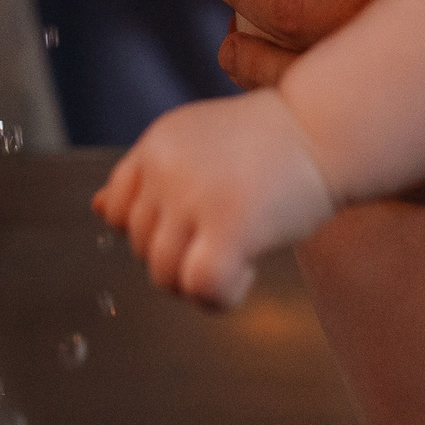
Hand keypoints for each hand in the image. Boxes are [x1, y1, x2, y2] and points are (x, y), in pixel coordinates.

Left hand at [92, 91, 335, 308]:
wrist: (325, 127)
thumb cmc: (270, 141)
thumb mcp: (197, 144)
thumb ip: (151, 176)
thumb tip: (99, 209)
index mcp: (155, 145)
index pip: (115, 211)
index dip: (151, 230)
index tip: (190, 226)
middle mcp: (165, 169)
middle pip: (141, 249)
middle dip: (179, 258)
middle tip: (226, 241)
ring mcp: (194, 197)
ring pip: (165, 275)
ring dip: (199, 281)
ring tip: (239, 255)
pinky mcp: (230, 226)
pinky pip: (201, 287)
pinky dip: (219, 298)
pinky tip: (247, 273)